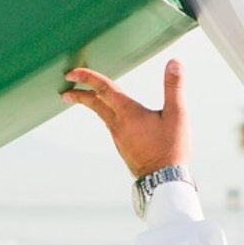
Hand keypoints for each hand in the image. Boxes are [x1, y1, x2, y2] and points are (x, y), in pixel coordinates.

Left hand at [62, 59, 190, 178]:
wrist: (163, 181)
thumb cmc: (171, 149)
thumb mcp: (177, 115)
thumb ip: (174, 87)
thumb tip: (174, 63)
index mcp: (128, 113)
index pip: (104, 89)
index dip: (87, 77)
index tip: (72, 72)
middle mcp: (118, 124)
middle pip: (94, 103)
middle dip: (79, 92)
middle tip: (66, 85)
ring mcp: (118, 137)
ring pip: (102, 114)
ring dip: (92, 102)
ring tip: (85, 96)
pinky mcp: (122, 145)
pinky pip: (110, 124)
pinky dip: (104, 113)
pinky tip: (112, 115)